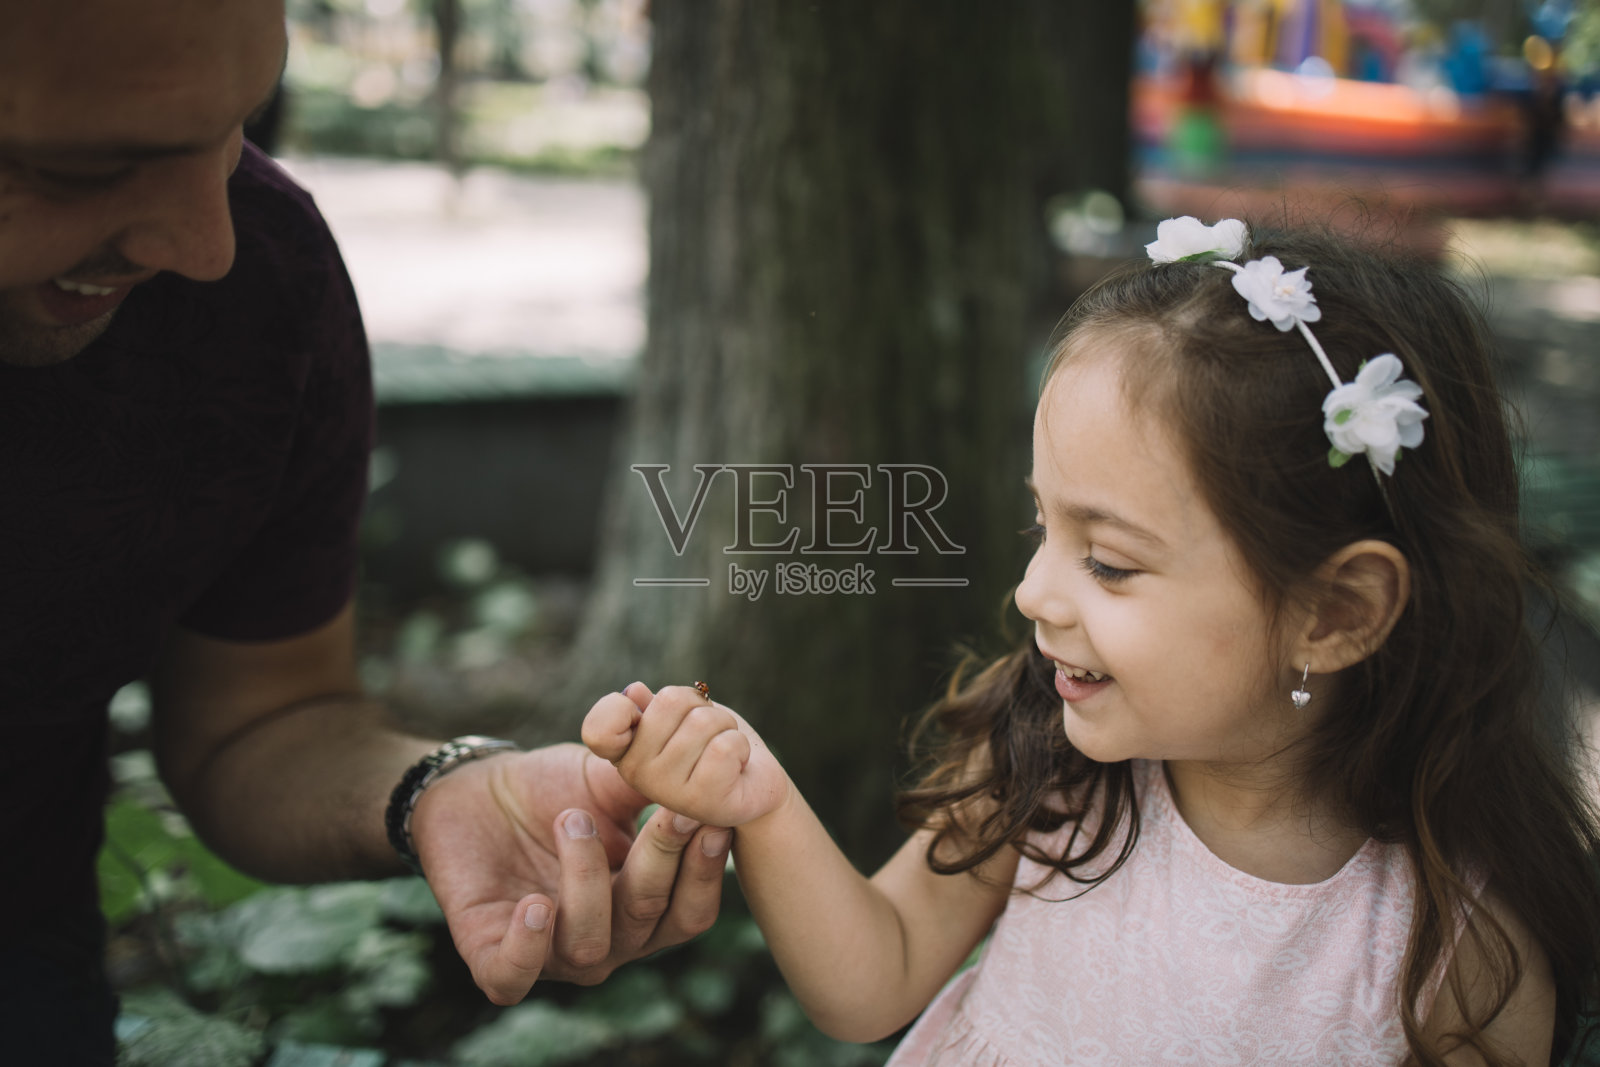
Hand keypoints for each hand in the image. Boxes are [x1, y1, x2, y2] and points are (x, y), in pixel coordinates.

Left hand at [407, 740, 729, 1002]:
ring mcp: (553, 953)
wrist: (476, 788)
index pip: (691, 910)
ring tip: (572, 819)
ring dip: (586, 879)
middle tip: (666, 813)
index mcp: (646, 906)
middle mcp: (610, 941)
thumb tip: (713, 768)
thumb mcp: (610, 780)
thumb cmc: (555, 789)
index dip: (705, 871)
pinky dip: (527, 946)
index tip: (711, 820)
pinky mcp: (491, 956)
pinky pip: (514, 974)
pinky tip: (535, 904)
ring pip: (589, 943)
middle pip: (648, 920)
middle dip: (661, 863)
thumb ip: (657, 783)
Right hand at [583, 681, 789, 828]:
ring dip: (725, 726)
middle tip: (708, 734)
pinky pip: (724, 747)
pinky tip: (736, 766)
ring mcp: (665, 791)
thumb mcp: (681, 719)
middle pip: (670, 700)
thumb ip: (653, 706)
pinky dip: (739, 745)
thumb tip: (634, 691)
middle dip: (702, 707)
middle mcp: (636, 774)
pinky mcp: (700, 801)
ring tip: (724, 751)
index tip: (638, 714)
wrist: (752, 786)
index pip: (598, 728)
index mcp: (624, 751)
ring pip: (702, 722)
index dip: (617, 709)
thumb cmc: (712, 745)